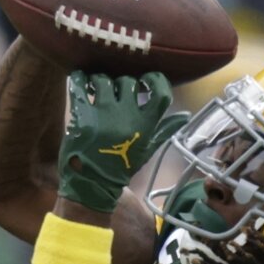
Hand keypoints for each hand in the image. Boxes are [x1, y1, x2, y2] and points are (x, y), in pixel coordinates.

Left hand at [58, 70, 186, 212]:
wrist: (91, 184)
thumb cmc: (120, 167)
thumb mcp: (147, 150)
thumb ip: (165, 129)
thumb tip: (185, 114)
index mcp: (145, 125)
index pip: (160, 93)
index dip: (155, 80)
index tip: (146, 80)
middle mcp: (126, 116)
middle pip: (129, 82)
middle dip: (122, 83)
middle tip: (115, 90)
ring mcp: (103, 114)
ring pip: (104, 80)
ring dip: (100, 81)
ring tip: (96, 89)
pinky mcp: (81, 115)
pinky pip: (80, 86)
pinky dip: (78, 79)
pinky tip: (79, 80)